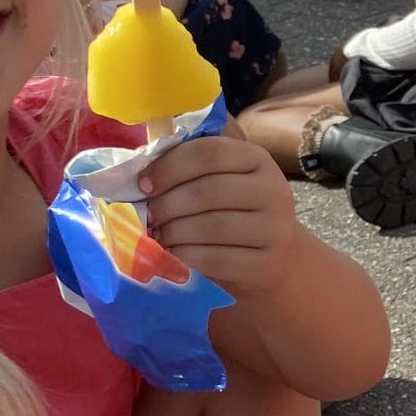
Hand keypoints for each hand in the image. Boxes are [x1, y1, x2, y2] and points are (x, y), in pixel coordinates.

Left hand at [139, 132, 304, 298]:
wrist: (277, 256)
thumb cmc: (235, 212)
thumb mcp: (223, 180)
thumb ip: (190, 168)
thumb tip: (139, 164)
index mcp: (256, 159)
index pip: (209, 153)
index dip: (170, 167)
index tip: (143, 184)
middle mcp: (272, 190)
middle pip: (209, 191)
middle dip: (168, 204)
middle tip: (149, 216)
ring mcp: (275, 228)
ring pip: (213, 226)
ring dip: (175, 232)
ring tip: (159, 236)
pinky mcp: (267, 263)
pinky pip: (218, 259)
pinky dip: (188, 257)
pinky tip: (175, 254)